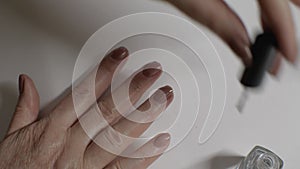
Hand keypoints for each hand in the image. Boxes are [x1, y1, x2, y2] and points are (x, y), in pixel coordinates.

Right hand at [0, 47, 172, 168]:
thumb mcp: (12, 138)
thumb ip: (25, 108)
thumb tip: (28, 82)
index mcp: (52, 131)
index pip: (83, 94)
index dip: (104, 73)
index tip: (120, 58)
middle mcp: (71, 147)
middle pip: (107, 112)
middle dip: (132, 90)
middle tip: (152, 74)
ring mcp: (85, 166)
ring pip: (119, 137)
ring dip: (143, 116)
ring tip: (162, 100)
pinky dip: (144, 155)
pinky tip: (160, 140)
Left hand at [168, 0, 298, 73]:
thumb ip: (220, 21)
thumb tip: (243, 48)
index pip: (277, 0)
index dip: (285, 32)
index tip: (286, 57)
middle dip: (286, 25)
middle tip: (284, 51)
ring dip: (278, 16)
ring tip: (276, 39)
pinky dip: (267, 4)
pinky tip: (265, 17)